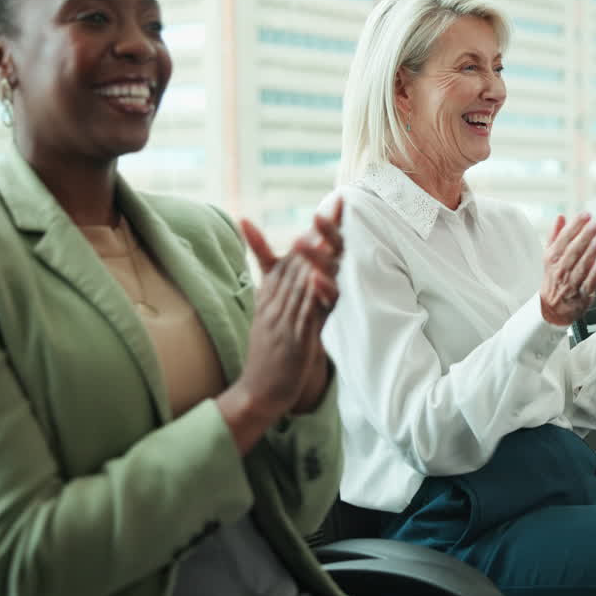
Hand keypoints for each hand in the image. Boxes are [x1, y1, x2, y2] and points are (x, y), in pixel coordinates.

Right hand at [219, 198, 344, 449]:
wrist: (258, 393)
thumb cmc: (272, 356)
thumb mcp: (274, 318)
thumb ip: (285, 294)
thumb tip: (305, 272)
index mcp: (271, 295)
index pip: (293, 254)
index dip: (313, 229)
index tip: (332, 204)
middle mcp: (275, 302)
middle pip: (299, 259)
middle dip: (319, 231)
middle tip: (337, 202)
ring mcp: (282, 320)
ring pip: (300, 281)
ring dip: (315, 253)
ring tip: (329, 227)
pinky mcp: (292, 341)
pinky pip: (303, 315)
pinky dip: (310, 296)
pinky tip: (319, 278)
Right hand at [539, 213, 595, 326]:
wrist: (551, 308)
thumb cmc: (554, 278)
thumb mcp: (550, 256)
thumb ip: (555, 236)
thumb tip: (561, 216)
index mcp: (551, 259)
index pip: (563, 239)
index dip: (575, 226)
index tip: (586, 215)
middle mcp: (559, 271)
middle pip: (572, 252)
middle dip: (583, 237)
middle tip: (595, 224)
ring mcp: (569, 284)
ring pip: (579, 268)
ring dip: (589, 254)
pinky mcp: (580, 297)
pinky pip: (587, 285)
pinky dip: (593, 276)